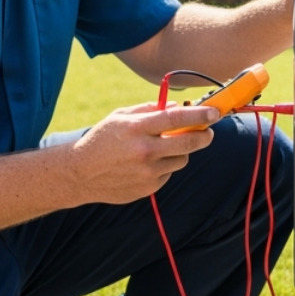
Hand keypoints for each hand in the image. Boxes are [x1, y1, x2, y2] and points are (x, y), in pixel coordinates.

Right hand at [67, 102, 218, 204]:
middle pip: (189, 142)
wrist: (80, 173)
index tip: (214, 112)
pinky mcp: (148, 188)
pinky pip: (168, 173)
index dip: (200, 114)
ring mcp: (147, 172)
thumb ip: (149, 109)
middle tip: (207, 131)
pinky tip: (146, 164)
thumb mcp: (120, 117)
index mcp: (137, 128)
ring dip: (180, 152)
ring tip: (163, 147)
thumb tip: (178, 107)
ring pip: (182, 159)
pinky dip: (164, 166)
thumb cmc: (101, 139)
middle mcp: (144, 150)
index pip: (176, 118)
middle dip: (203, 135)